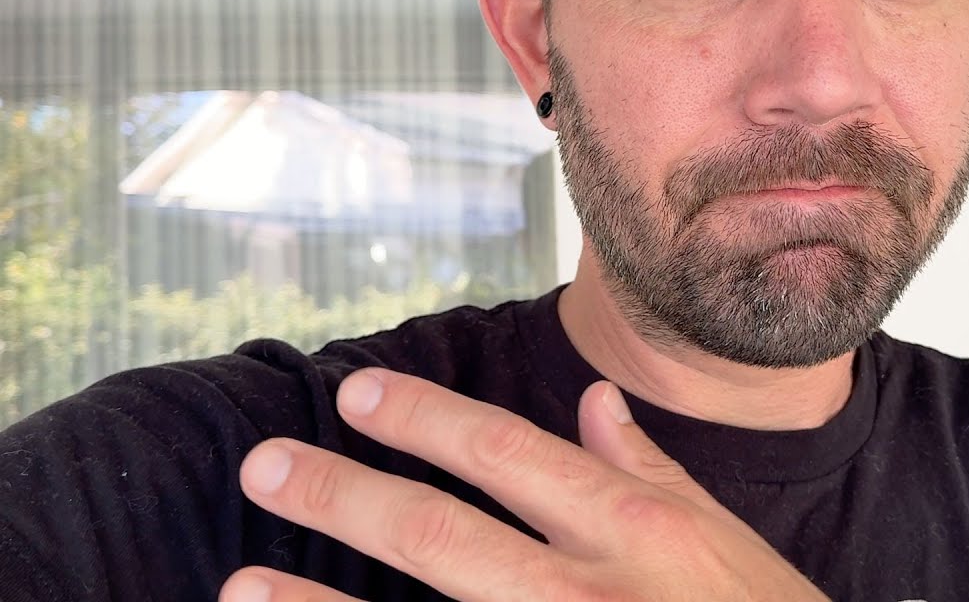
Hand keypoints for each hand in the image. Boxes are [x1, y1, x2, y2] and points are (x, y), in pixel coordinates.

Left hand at [219, 368, 828, 601]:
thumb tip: (592, 403)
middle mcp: (585, 593)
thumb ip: (650, 470)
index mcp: (633, 530)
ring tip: (240, 585)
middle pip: (438, 531)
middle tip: (264, 467)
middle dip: (342, 494)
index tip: (358, 394)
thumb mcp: (721, 539)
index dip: (424, 417)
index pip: (506, 452)